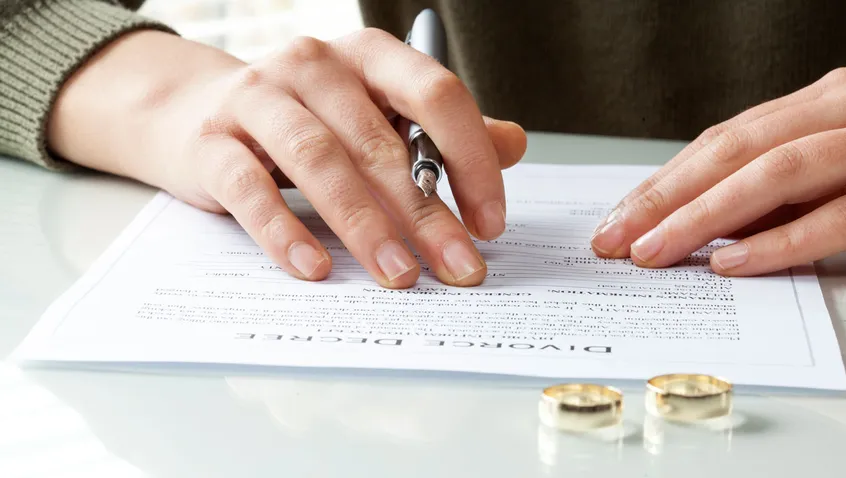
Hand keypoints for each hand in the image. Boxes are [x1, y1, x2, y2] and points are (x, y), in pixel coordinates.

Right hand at [47, 30, 525, 287]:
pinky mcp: (212, 143)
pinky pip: (251, 189)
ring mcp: (257, 99)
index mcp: (367, 56)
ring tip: (398, 274)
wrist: (195, 113)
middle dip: (427, 213)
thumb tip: (514, 145)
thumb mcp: (376, 115)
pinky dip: (284, 232)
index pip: (435, 96)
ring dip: (364, 224)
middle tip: (457, 267)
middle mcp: (314, 65)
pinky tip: (315, 268)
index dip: (471, 159)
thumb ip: (440, 132)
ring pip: (320, 161)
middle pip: (380, 141)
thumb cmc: (305, 120)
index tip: (490, 222)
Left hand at [590, 67, 845, 275]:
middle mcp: (836, 113)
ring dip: (702, 216)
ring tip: (651, 252)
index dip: (662, 182)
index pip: (721, 142)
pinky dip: (776, 241)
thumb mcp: (823, 169)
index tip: (616, 219)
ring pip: (773, 173)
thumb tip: (692, 224)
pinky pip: (833, 217)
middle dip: (663, 199)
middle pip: (732, 152)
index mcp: (815, 107)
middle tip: (614, 239)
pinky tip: (728, 260)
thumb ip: (764, 188)